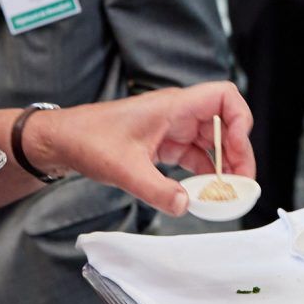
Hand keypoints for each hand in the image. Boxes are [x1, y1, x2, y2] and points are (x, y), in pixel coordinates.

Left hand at [28, 82, 255, 216]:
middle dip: (237, 153)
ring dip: (223, 166)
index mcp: (173, 106)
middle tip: (241, 185)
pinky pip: (194, 155)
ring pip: (212, 142)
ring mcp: (171, 128)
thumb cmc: (87, 139)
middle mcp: (177, 114)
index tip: (238, 151)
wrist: (62, 140)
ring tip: (228, 193)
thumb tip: (185, 206)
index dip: (240, 121)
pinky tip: (204, 192)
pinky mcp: (163, 144)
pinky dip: (204, 172)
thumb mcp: (123, 168)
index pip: (224, 97)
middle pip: (225, 124)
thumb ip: (156, 189)